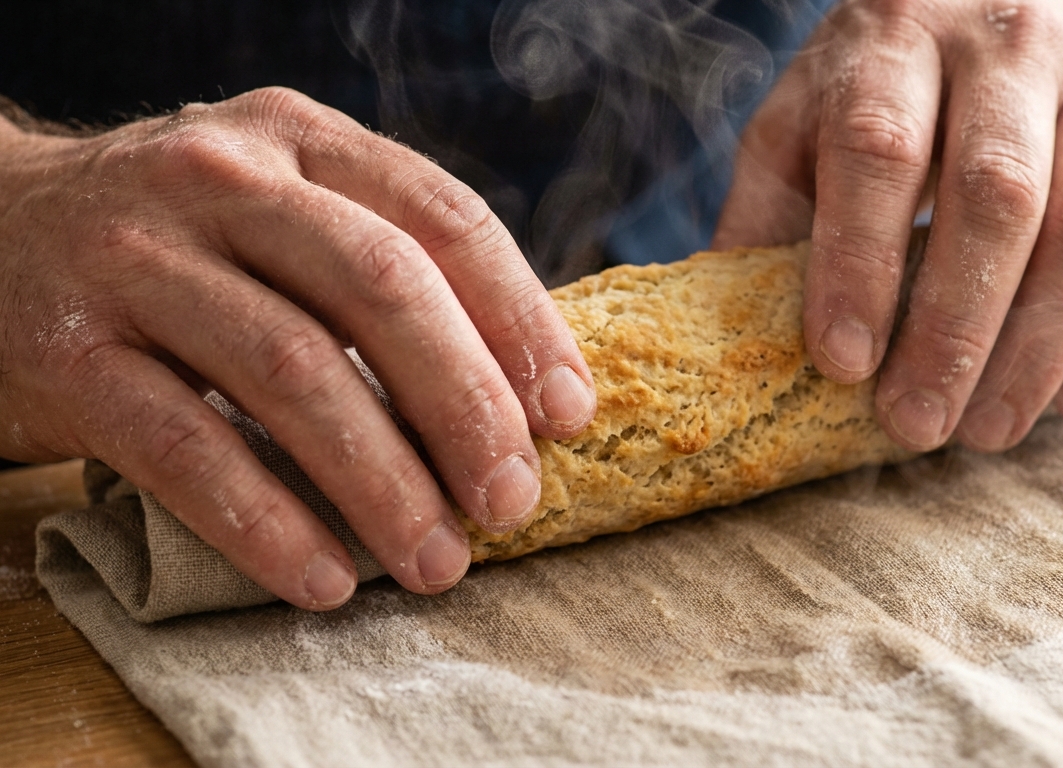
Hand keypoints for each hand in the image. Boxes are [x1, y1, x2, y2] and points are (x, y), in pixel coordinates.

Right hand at [0, 88, 595, 609]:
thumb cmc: (182, 244)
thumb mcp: (284, 211)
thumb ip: (386, 268)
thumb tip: (527, 394)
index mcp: (302, 141)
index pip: (443, 219)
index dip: (522, 322)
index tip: (568, 415)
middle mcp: (221, 179)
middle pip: (380, 290)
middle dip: (465, 408)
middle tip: (511, 503)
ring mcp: (136, 258)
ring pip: (291, 372)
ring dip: (381, 484)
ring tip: (434, 562)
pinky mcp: (67, 350)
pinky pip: (186, 448)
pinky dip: (265, 523)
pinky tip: (322, 578)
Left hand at [715, 0, 1062, 451]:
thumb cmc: (898, 75)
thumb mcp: (811, 112)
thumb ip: (772, 207)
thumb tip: (733, 335)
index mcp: (898, 41)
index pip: (879, 148)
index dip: (860, 262)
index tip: (842, 363)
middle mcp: (1011, 50)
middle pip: (996, 196)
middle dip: (955, 329)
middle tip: (917, 425)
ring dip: (1043, 346)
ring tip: (989, 430)